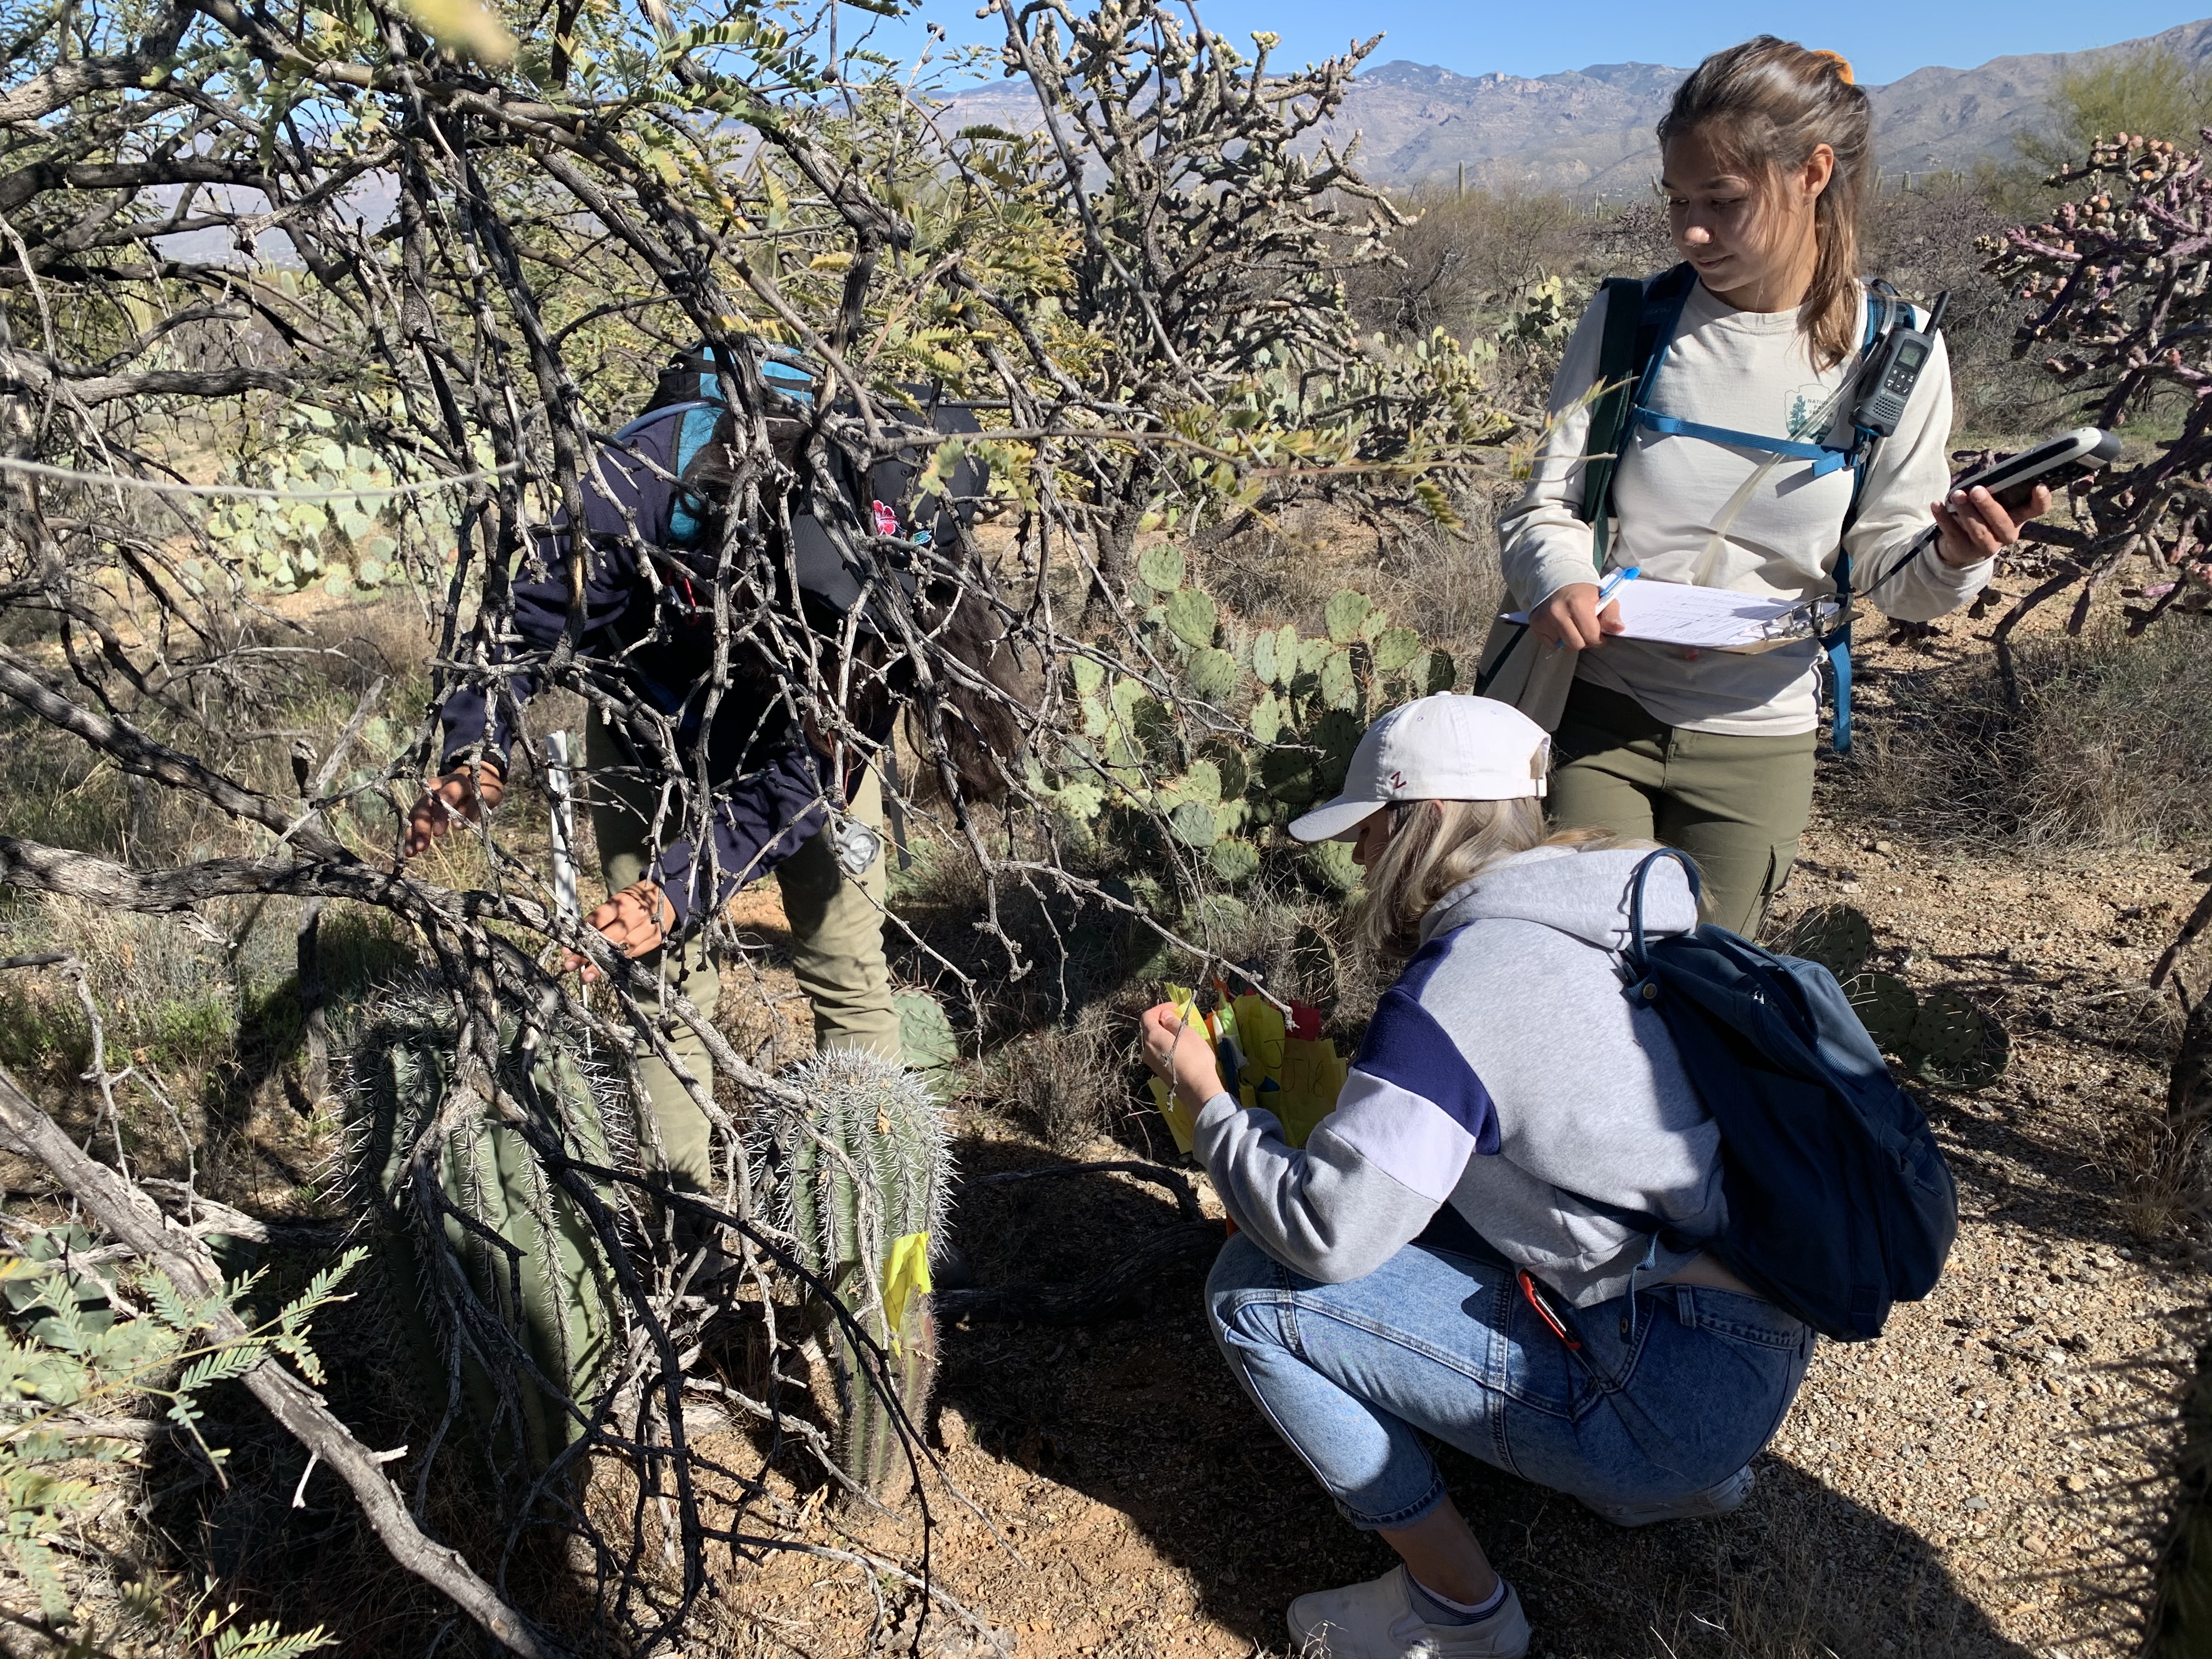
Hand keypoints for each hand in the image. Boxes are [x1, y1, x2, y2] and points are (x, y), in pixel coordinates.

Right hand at [403, 761, 503, 856]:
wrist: (477, 776)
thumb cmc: (485, 788)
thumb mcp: (487, 795)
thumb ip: (473, 808)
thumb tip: (458, 826)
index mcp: (456, 781)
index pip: (446, 795)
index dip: (440, 814)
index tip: (438, 833)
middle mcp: (438, 786)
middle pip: (425, 805)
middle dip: (422, 826)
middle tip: (422, 846)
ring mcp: (428, 794)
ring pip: (416, 812)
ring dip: (413, 832)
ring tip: (411, 852)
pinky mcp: (424, 802)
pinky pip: (415, 817)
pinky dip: (411, 833)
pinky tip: (410, 849)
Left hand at [564, 881, 676, 979]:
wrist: (669, 897)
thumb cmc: (636, 899)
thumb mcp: (619, 900)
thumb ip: (602, 916)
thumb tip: (579, 934)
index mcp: (622, 902)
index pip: (600, 918)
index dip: (584, 932)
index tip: (567, 945)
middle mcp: (634, 916)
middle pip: (608, 937)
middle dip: (588, 952)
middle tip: (570, 965)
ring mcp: (646, 930)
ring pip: (622, 950)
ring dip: (603, 964)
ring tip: (586, 975)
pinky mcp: (654, 940)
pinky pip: (635, 954)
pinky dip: (619, 963)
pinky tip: (607, 971)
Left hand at [1140, 1003, 1226, 1112]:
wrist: (1197, 1089)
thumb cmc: (1194, 1058)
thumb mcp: (1187, 1034)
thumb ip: (1173, 1022)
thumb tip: (1164, 1015)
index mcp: (1152, 1038)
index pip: (1147, 1016)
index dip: (1159, 1008)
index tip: (1174, 1007)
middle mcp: (1147, 1050)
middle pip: (1149, 1029)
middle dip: (1162, 1020)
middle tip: (1178, 1018)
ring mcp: (1151, 1062)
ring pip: (1154, 1042)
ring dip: (1164, 1033)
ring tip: (1181, 1032)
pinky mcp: (1158, 1071)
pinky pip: (1158, 1052)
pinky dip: (1166, 1044)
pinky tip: (1180, 1047)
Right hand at [1530, 582, 1624, 652]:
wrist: (1558, 579)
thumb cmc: (1584, 592)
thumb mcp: (1603, 599)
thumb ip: (1612, 615)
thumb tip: (1618, 629)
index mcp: (1577, 603)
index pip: (1591, 636)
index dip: (1598, 639)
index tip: (1598, 633)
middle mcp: (1557, 612)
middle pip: (1576, 645)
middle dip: (1584, 640)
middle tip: (1585, 629)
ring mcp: (1544, 618)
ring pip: (1563, 646)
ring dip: (1571, 640)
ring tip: (1572, 626)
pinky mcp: (1535, 624)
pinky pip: (1550, 644)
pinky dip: (1557, 638)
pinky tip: (1560, 625)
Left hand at [1931, 482, 2050, 569]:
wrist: (1962, 545)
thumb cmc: (1983, 515)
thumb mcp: (1994, 503)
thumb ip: (1996, 490)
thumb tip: (1991, 471)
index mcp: (2019, 518)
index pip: (2037, 510)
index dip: (2041, 500)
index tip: (2039, 486)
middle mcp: (2007, 534)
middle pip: (2001, 522)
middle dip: (1988, 506)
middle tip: (1976, 490)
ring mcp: (1987, 546)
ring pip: (1978, 530)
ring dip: (1966, 511)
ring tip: (1956, 495)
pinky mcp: (1965, 550)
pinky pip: (1953, 534)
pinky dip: (1944, 518)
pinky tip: (1937, 505)